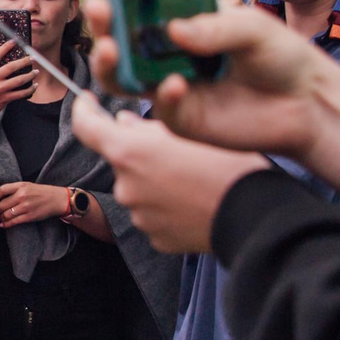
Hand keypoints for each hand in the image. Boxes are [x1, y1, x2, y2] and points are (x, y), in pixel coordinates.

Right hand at [0, 42, 38, 121]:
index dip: (6, 47)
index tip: (15, 41)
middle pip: (11, 67)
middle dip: (24, 61)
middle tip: (33, 58)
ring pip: (19, 80)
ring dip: (30, 75)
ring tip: (36, 71)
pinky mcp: (4, 99)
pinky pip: (20, 93)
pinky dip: (29, 90)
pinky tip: (35, 85)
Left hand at [0, 182, 71, 228]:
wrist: (57, 199)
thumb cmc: (42, 192)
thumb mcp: (28, 185)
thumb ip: (16, 189)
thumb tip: (1, 196)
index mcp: (21, 186)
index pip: (2, 190)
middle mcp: (22, 196)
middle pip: (2, 204)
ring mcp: (25, 207)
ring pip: (6, 214)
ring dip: (1, 217)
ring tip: (1, 217)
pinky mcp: (29, 217)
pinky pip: (13, 222)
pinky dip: (6, 224)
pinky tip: (2, 224)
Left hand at [69, 96, 268, 253]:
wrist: (256, 215)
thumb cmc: (229, 164)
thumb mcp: (192, 131)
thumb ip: (148, 127)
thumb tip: (123, 123)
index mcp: (130, 152)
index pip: (87, 127)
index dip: (84, 111)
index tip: (88, 102)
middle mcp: (126, 186)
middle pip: (123, 161)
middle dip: (141, 153)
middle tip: (176, 148)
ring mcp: (139, 216)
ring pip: (140, 189)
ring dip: (156, 181)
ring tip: (195, 177)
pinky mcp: (155, 238)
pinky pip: (155, 215)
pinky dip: (168, 206)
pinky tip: (195, 200)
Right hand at [84, 0, 339, 197]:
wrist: (308, 104)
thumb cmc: (283, 56)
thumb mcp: (254, 27)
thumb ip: (216, 27)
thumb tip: (172, 31)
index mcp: (183, 16)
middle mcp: (168, 48)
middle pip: (120, 32)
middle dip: (102, 19)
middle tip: (97, 5)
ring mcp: (168, 82)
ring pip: (121, 73)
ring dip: (109, 60)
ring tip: (111, 47)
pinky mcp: (180, 116)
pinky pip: (159, 104)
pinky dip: (162, 94)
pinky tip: (177, 84)